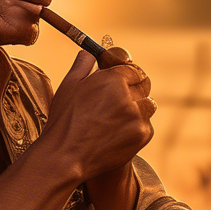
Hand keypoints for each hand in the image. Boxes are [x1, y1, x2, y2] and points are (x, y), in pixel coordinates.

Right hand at [41, 48, 155, 181]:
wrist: (65, 157)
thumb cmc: (64, 121)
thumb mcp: (69, 86)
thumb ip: (83, 64)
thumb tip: (89, 52)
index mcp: (113, 79)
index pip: (133, 69)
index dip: (126, 75)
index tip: (121, 81)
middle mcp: (129, 95)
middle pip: (143, 85)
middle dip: (133, 90)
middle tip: (117, 102)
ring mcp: (138, 116)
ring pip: (146, 105)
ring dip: (136, 109)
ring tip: (114, 120)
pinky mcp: (142, 134)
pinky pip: (146, 125)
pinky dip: (135, 128)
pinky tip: (116, 134)